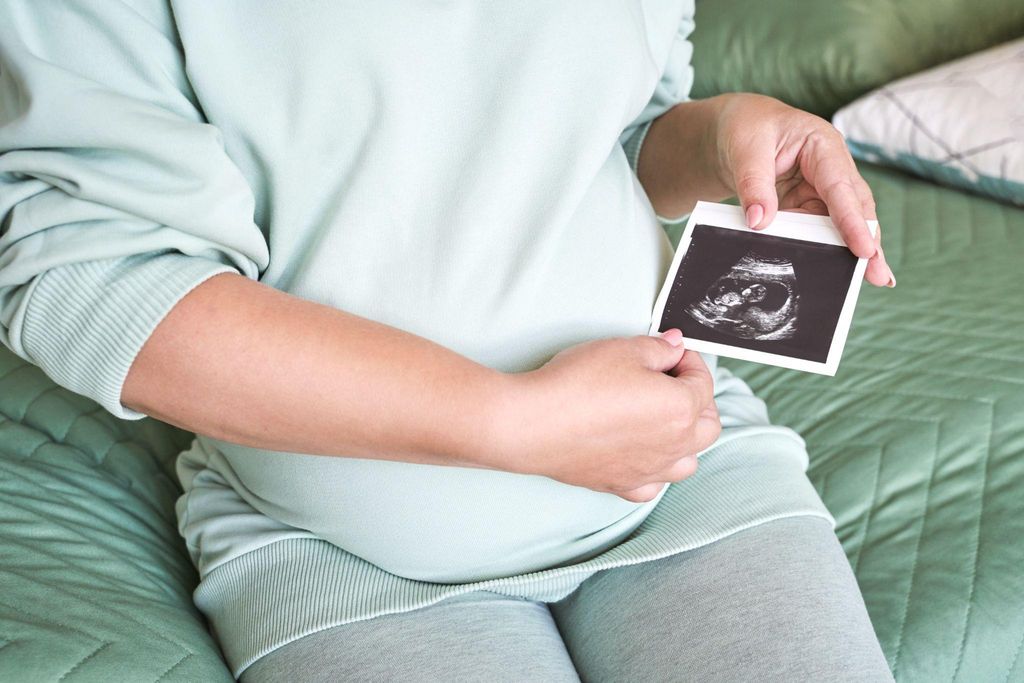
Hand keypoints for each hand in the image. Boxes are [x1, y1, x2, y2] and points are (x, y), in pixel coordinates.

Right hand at [489, 329, 720, 502]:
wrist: (533, 423)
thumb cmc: (577, 385)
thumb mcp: (623, 349)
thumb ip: (659, 348)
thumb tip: (675, 347)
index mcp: (681, 409)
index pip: (703, 382)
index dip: (688, 360)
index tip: (670, 352)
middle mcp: (673, 446)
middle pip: (708, 426)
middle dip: (698, 400)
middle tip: (673, 381)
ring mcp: (648, 471)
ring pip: (688, 461)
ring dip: (684, 439)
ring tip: (661, 418)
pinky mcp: (621, 484)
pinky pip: (653, 485)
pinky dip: (655, 470)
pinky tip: (639, 453)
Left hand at [713, 93, 894, 286]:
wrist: (734, 129)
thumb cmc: (746, 128)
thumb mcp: (745, 149)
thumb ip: (753, 185)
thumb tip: (759, 223)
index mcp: (822, 145)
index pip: (840, 187)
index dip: (852, 220)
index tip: (864, 249)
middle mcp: (831, 169)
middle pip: (854, 208)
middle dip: (868, 241)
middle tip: (877, 275)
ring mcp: (821, 190)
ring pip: (840, 224)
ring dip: (850, 252)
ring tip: (863, 280)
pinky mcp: (808, 207)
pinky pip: (818, 231)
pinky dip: (824, 250)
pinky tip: (832, 273)